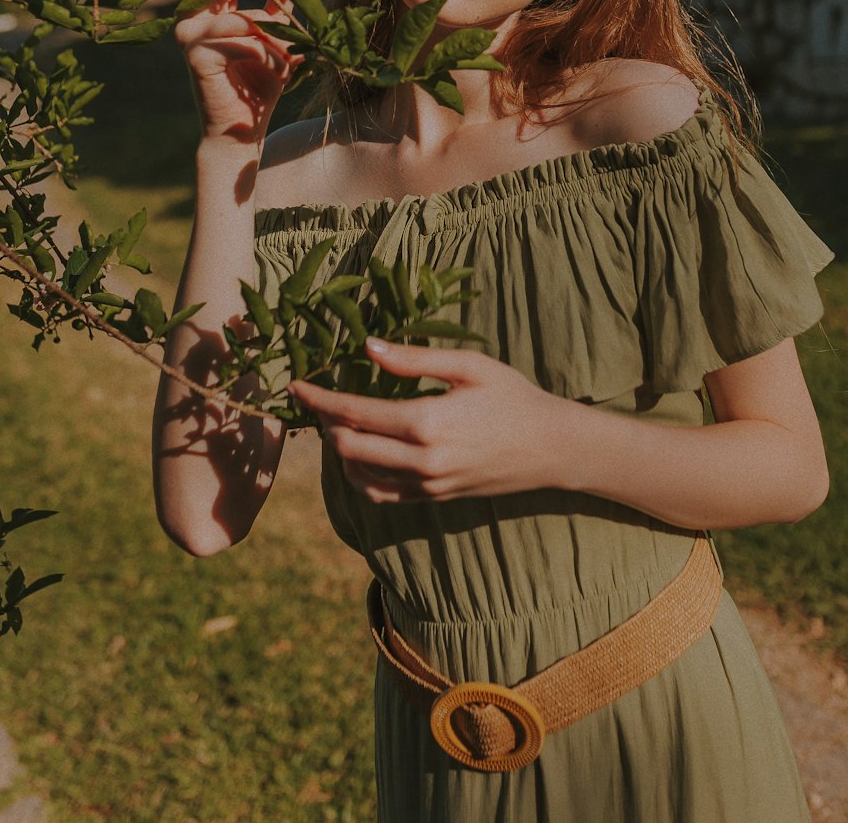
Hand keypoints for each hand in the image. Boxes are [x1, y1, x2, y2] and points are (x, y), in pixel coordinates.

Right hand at [174, 0, 328, 144]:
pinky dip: (266, 47)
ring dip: (278, 5)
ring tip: (298, 33)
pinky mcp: (194, 54)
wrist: (244, 131)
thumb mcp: (282, 32)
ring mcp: (190, 30)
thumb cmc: (262, 82)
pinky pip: (239, 36)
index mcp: (215, 1)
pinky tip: (279, 60)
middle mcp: (197, 9)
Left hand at [289, 338, 573, 503]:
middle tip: (319, 399)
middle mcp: (422, 461)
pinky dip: (360, 475)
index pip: (354, 413)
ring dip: (340, 449)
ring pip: (360, 475)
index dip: (319, 400)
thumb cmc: (513, 397)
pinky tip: (360, 453)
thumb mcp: (469, 366)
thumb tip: (368, 348)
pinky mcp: (433, 499)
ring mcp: (427, 486)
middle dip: (324, 422)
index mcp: (427, 422)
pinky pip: (381, 495)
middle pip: (348, 446)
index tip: (296, 385)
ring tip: (337, 421)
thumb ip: (416, 359)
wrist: (551, 447)